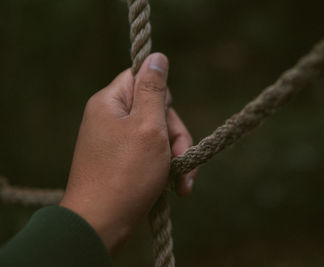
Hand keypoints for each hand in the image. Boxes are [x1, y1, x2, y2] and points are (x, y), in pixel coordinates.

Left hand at [60, 53, 196, 253]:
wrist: (100, 224)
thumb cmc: (126, 174)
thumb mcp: (148, 126)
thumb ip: (154, 90)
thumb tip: (156, 56)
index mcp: (110, 102)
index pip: (142, 79)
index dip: (162, 97)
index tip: (165, 120)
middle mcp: (110, 118)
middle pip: (155, 110)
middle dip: (174, 136)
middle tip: (181, 160)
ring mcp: (115, 141)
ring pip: (156, 135)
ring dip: (174, 157)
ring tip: (182, 184)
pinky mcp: (122, 162)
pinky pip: (150, 154)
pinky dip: (164, 168)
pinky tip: (175, 188)